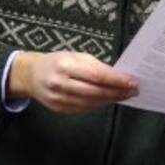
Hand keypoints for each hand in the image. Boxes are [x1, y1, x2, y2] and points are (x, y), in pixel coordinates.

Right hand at [8, 51, 137, 112]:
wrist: (31, 75)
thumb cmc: (57, 62)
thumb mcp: (75, 56)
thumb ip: (95, 66)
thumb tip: (119, 77)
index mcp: (65, 65)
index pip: (97, 75)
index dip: (116, 81)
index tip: (132, 82)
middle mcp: (60, 83)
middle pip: (95, 91)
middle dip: (117, 92)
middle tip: (133, 91)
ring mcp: (59, 98)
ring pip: (91, 103)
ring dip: (110, 100)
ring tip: (124, 96)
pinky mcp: (59, 108)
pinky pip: (84, 109)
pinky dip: (98, 105)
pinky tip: (108, 100)